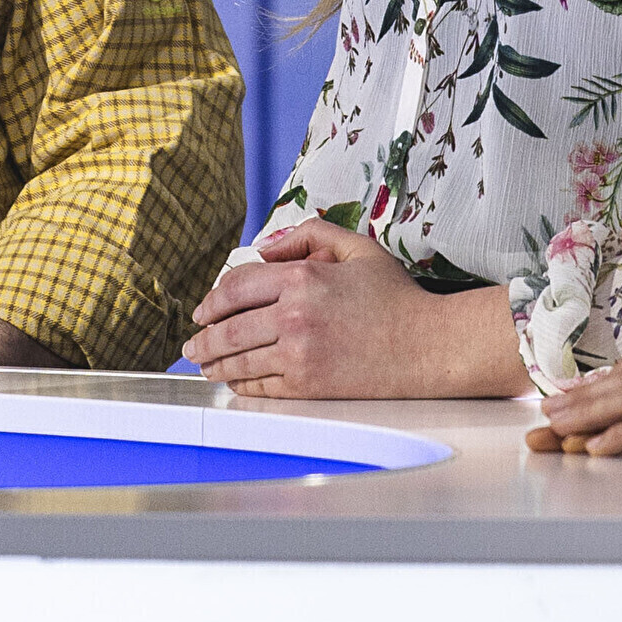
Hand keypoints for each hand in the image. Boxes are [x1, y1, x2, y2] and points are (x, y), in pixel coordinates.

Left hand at [180, 220, 524, 398]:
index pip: (235, 288)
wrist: (429, 346)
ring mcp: (300, 354)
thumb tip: (266, 247)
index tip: (203, 310)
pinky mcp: (309, 385)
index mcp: (302, 278)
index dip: (211, 300)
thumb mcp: (356, 248)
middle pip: (228, 328)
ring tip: (205, 365)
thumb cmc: (396, 297)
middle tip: (191, 345)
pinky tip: (236, 382)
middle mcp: (294, 316)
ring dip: (215, 364)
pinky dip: (242, 385)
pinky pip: (261, 386)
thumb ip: (308, 236)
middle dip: (203, 339)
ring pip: (239, 360)